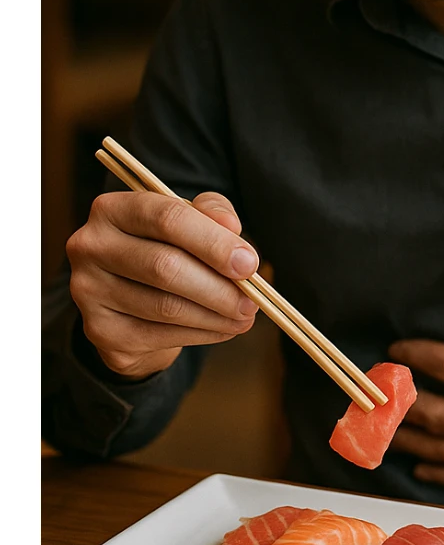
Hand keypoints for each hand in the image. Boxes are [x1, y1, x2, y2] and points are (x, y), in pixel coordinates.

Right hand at [66, 189, 260, 379]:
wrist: (129, 296)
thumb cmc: (168, 247)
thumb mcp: (191, 220)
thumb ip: (213, 212)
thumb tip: (231, 226)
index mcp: (111, 209)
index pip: (167, 218)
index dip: (213, 242)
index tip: (250, 263)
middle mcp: (90, 247)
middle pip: (164, 266)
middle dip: (218, 287)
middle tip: (253, 300)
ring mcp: (88, 291)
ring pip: (165, 307)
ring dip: (215, 315)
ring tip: (245, 316)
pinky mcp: (99, 330)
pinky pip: (160, 335)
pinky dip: (201, 334)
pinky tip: (224, 329)